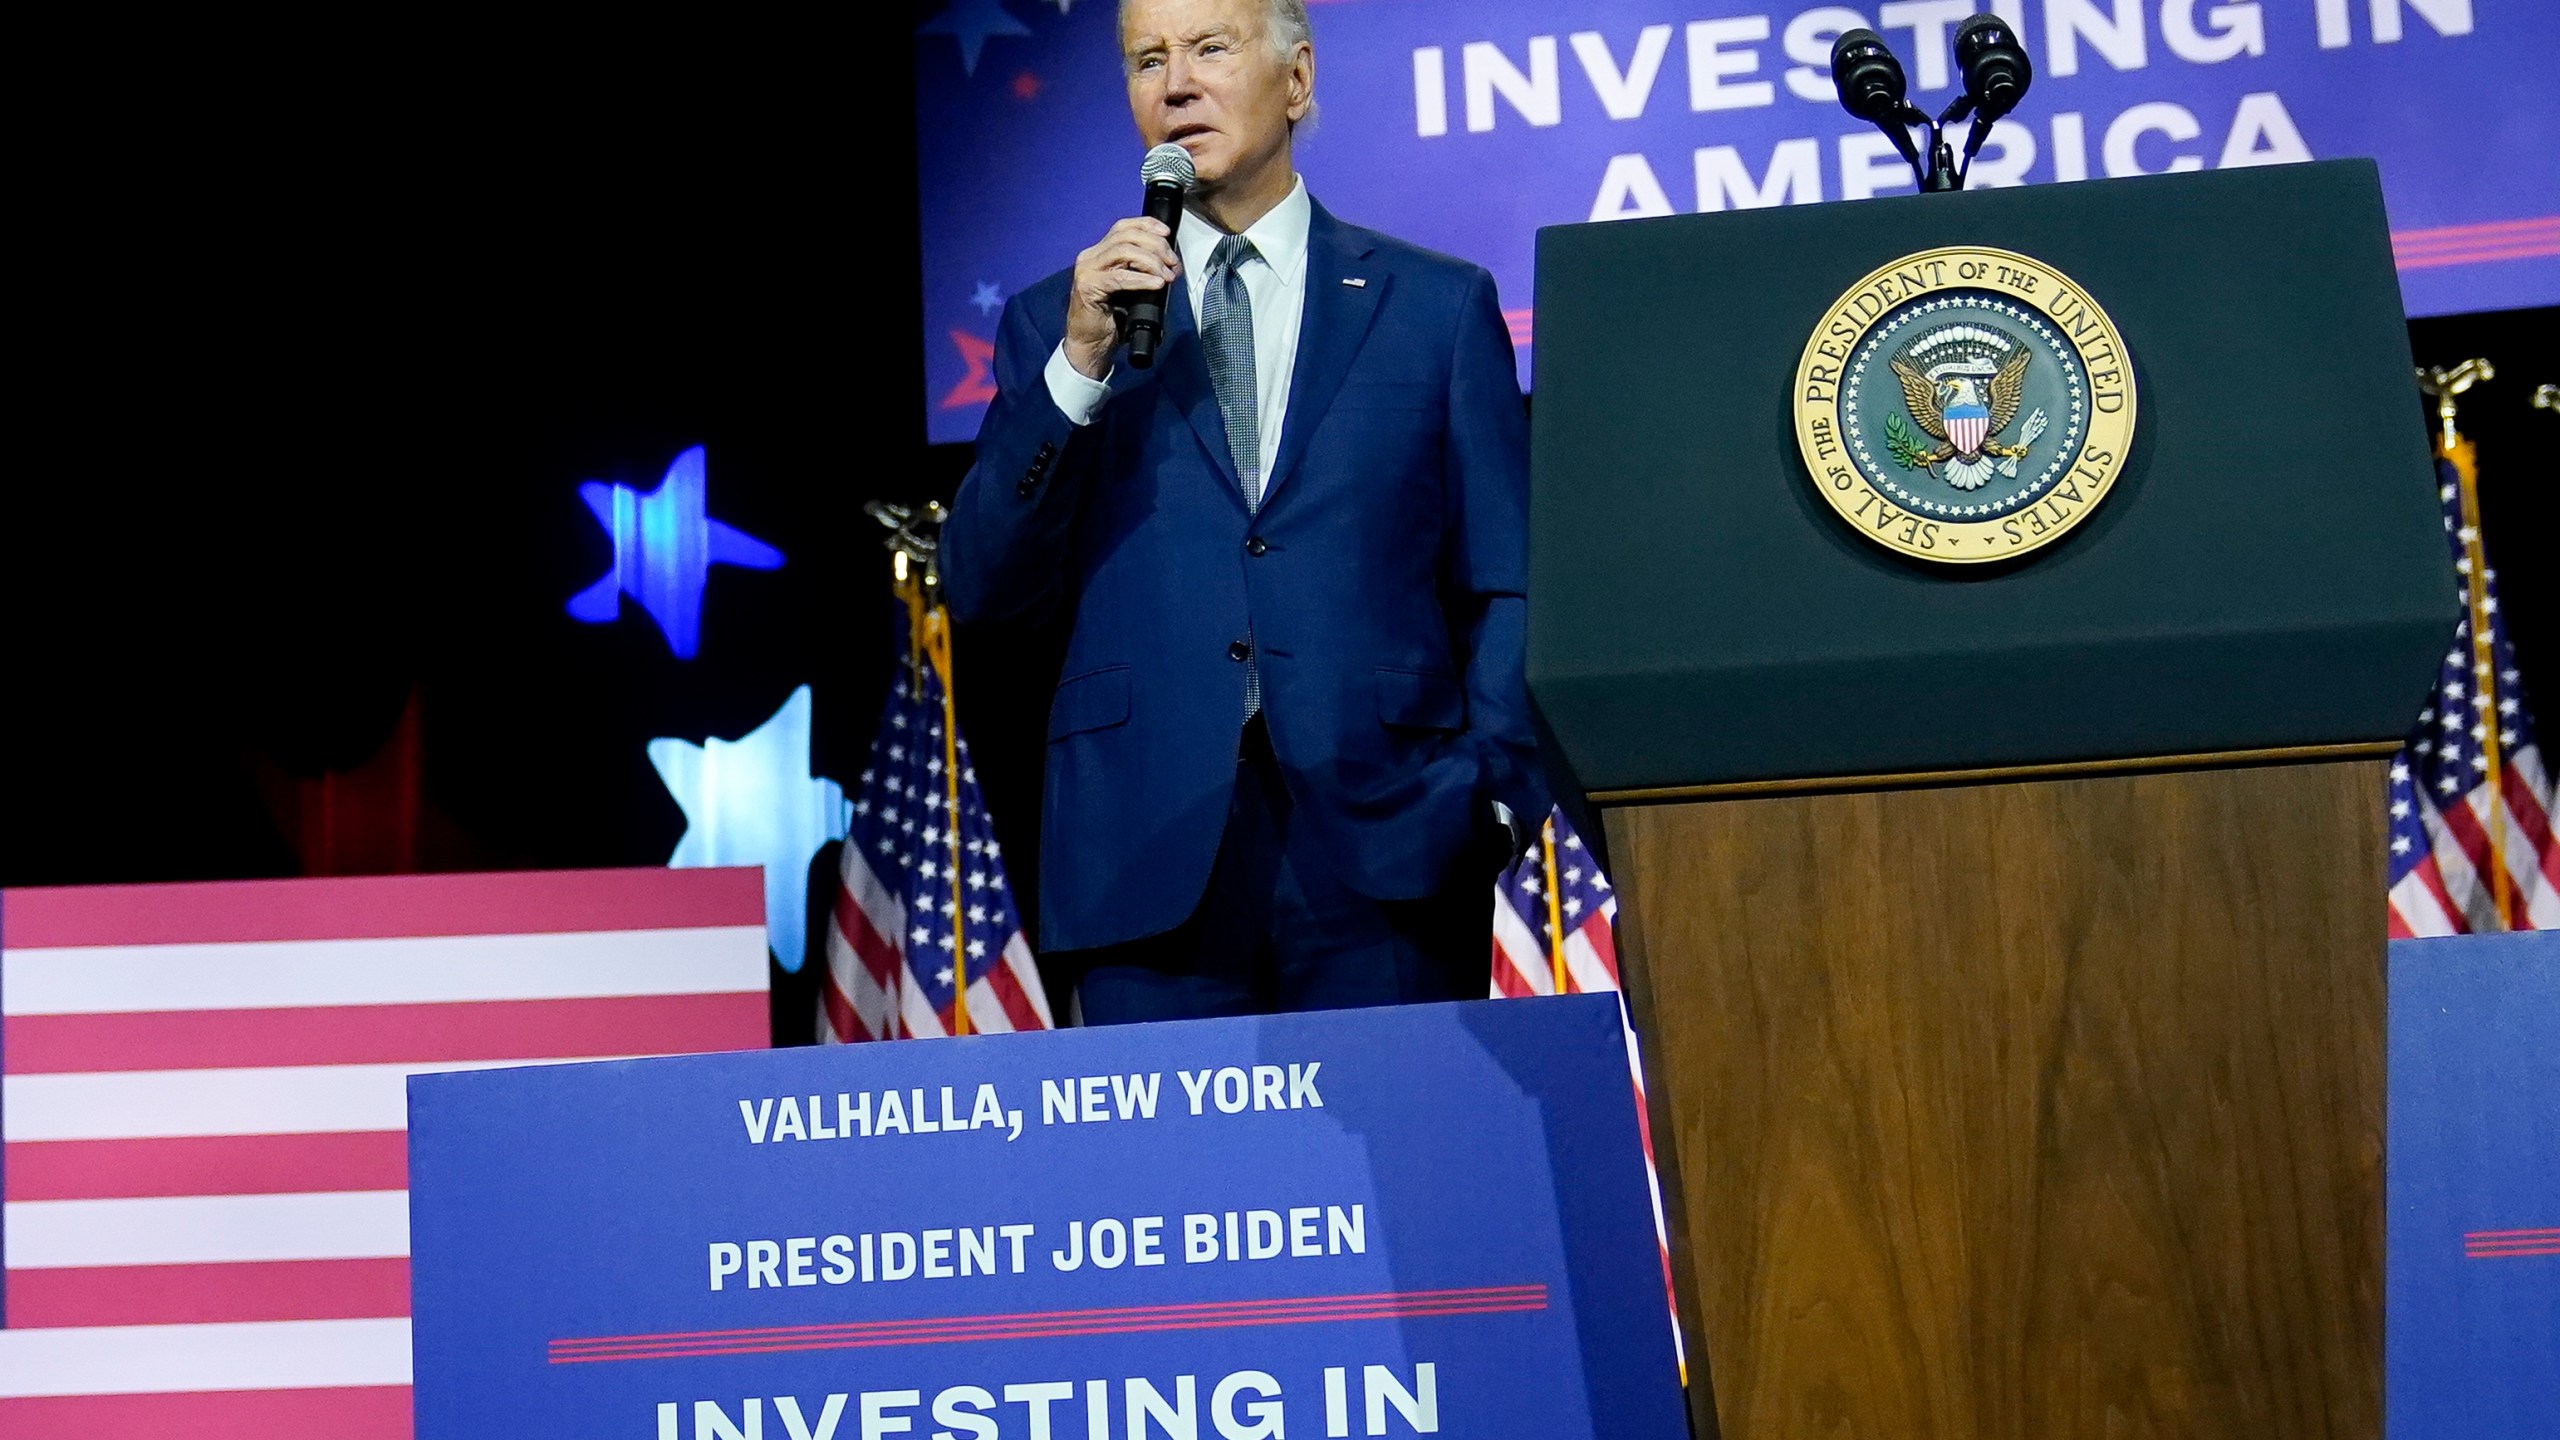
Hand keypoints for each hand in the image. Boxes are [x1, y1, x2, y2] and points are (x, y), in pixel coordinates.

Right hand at [1066, 217, 1179, 379]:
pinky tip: (1156, 284)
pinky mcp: (1088, 287)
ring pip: (1124, 251)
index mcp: (1099, 252)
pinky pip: (1120, 277)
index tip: (1167, 233)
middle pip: (1126, 236)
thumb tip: (1170, 263)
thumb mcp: (1130, 287)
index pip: (1123, 227)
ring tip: (1166, 275)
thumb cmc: (1111, 318)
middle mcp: (1090, 256)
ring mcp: (1087, 270)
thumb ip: (1142, 270)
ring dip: (1151, 261)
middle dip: (1155, 246)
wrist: (1091, 345)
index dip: (1146, 224)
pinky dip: (1141, 279)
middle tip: (1172, 263)